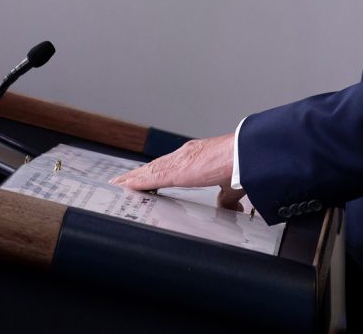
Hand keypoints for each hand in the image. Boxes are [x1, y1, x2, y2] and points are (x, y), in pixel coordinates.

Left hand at [110, 134, 244, 210]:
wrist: (243, 156)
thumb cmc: (241, 165)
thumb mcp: (230, 185)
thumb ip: (225, 196)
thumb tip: (227, 207)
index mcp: (197, 157)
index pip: (170, 165)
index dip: (156, 170)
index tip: (145, 175)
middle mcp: (184, 155)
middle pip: (155, 166)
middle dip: (139, 173)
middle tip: (123, 180)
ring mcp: (178, 161)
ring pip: (148, 170)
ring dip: (133, 177)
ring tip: (118, 183)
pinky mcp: (175, 172)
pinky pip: (149, 178)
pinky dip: (135, 182)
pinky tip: (125, 186)